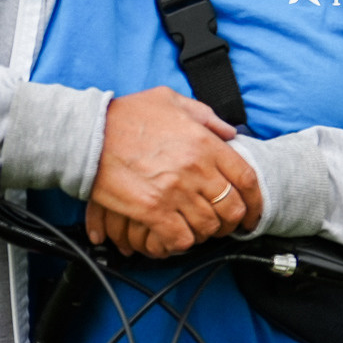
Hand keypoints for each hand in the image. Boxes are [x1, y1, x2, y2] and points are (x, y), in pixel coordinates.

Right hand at [85, 87, 262, 257]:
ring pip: (208, 226)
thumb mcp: (170, 100)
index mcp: (204, 143)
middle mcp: (195, 169)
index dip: (255, 201)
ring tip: (197, 229)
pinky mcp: (152, 210)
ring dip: (205, 232)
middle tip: (225, 225)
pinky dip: (182, 242)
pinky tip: (176, 236)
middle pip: (232, 207)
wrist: (86, 134)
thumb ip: (205, 116)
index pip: (246, 178)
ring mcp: (174, 191)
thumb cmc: (124, 116)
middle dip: (233, 221)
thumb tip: (228, 132)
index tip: (253, 212)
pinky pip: (180, 238)